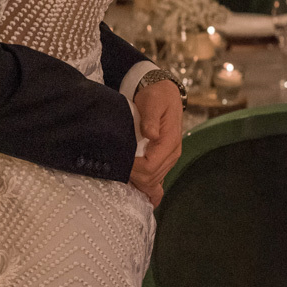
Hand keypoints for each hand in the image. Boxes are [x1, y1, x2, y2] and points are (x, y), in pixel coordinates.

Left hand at [129, 79, 182, 203]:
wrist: (163, 93)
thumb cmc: (157, 97)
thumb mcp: (153, 102)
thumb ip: (151, 119)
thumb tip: (151, 134)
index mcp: (170, 142)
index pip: (151, 167)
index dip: (134, 169)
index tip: (119, 162)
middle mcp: (172, 153)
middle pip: (151, 178)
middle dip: (133, 177)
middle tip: (115, 169)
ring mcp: (168, 158)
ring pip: (153, 181)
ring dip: (137, 181)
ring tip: (119, 174)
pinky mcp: (163, 158)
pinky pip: (156, 178)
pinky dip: (146, 186)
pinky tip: (138, 193)